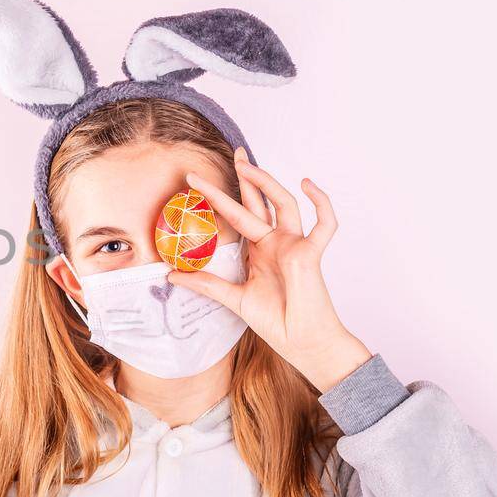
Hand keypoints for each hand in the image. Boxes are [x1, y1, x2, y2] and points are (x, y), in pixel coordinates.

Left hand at [166, 146, 372, 392]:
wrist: (301, 343)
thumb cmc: (276, 322)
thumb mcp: (233, 299)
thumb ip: (206, 284)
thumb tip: (171, 274)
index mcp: (259, 250)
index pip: (237, 215)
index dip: (218, 196)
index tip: (195, 180)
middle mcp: (277, 242)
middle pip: (260, 201)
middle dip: (247, 176)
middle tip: (233, 153)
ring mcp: (294, 245)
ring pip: (284, 203)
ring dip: (268, 183)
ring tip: (247, 165)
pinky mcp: (310, 254)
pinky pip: (325, 224)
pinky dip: (321, 203)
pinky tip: (307, 183)